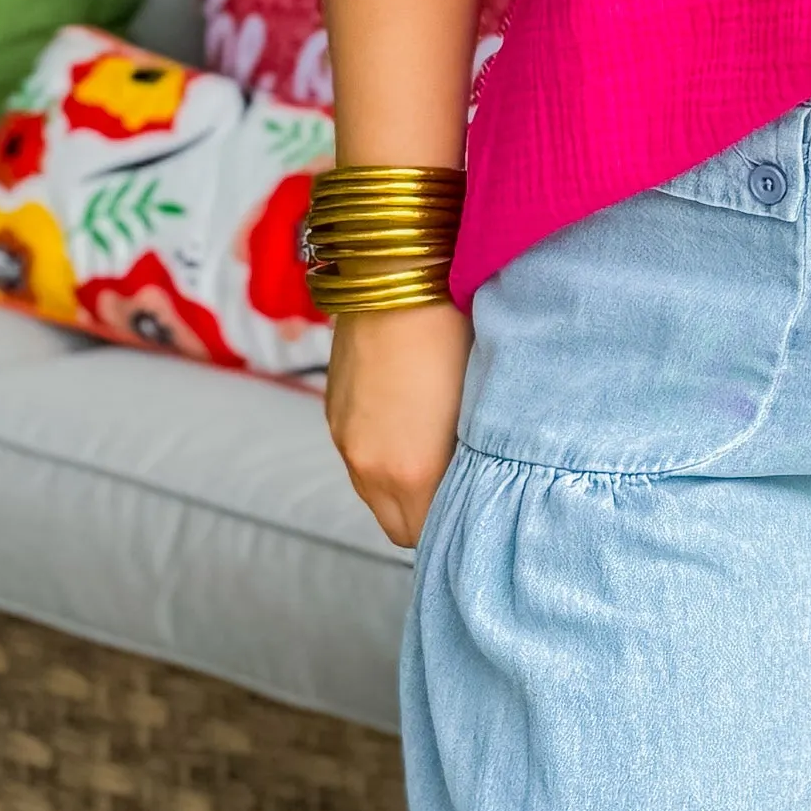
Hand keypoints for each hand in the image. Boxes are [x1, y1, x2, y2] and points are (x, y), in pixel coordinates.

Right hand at [326, 299, 468, 543]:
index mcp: (412, 472)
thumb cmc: (455, 331)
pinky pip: (357, 458)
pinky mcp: (333, 413)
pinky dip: (381, 455)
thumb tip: (474, 483)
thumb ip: (468, 461)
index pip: (428, 537)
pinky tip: (409, 422)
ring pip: (374, 495)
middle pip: (398, 528)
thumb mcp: (477, 407)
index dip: (453, 525)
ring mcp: (345, 440)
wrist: (398, 273)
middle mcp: (369, 466)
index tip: (476, 508)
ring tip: (436, 451)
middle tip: (459, 490)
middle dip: (426, 517)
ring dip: (401, 487)